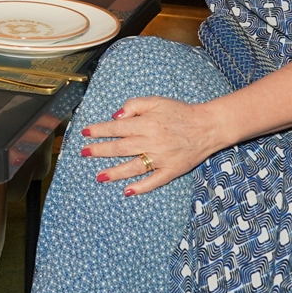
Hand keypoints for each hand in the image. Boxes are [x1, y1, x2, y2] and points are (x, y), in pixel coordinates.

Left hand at [75, 96, 222, 195]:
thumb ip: (134, 105)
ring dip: (114, 172)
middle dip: (99, 151)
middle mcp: (151, 142)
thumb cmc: (180, 112)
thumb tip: (116, 117)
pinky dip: (140, 187)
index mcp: (146, 124)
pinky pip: (154, 181)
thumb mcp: (156, 101)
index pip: (116, 129)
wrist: (207, 126)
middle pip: (119, 148)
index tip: (85, 133)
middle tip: (84, 153)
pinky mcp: (171, 170)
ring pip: (133, 167)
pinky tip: (127, 191)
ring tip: (99, 176)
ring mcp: (161, 158)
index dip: (98, 131)